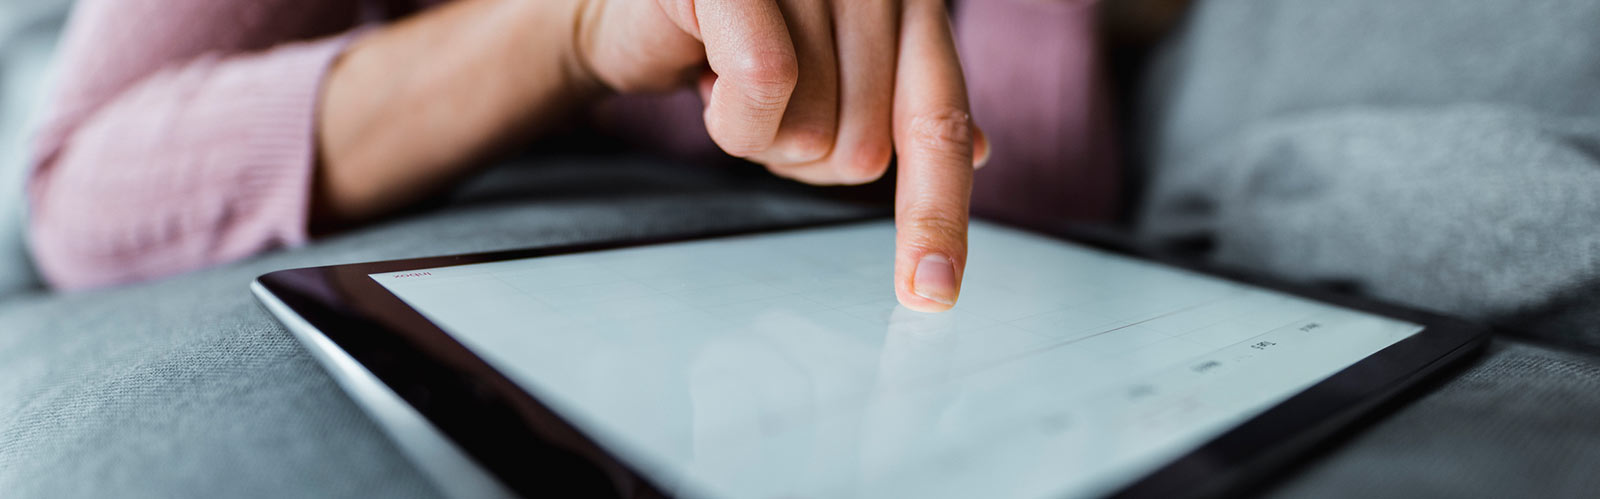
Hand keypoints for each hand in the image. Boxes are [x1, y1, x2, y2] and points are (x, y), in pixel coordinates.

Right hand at [575, 0, 989, 311]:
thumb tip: (981, 151)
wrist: (641, 8)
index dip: (937, 214)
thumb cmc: (735, 39)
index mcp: (911, 8)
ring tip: (726, 84)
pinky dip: (729, 112)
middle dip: (800, 157)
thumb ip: (899, 104)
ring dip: (753, 136)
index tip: (932, 295)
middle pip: (863, 151)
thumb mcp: (827, 74)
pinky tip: (704, 80)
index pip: (941, 125)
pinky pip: (763, 80)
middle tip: (762, 108)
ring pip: (809, 130)